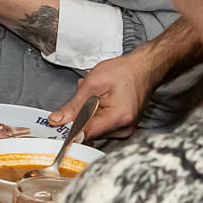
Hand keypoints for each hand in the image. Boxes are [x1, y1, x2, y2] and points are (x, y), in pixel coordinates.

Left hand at [49, 39, 173, 138]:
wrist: (145, 68)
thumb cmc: (125, 71)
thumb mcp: (93, 83)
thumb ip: (73, 106)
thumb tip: (57, 121)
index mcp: (117, 119)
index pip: (85, 135)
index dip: (69, 130)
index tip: (59, 125)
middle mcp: (124, 130)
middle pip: (89, 133)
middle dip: (81, 116)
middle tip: (85, 96)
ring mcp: (126, 131)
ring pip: (94, 130)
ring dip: (88, 114)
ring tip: (95, 94)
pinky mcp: (124, 128)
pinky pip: (102, 126)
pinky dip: (97, 114)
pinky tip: (101, 100)